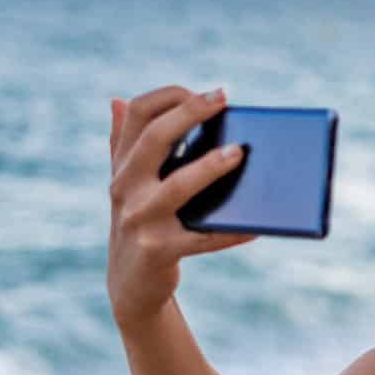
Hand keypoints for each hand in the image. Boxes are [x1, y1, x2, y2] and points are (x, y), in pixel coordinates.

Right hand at [107, 87, 255, 331]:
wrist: (130, 282)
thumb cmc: (140, 220)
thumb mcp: (126, 183)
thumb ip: (122, 143)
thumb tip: (117, 99)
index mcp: (123, 164)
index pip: (138, 115)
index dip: (169, 96)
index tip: (206, 92)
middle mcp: (125, 187)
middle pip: (154, 139)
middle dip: (189, 114)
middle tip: (224, 99)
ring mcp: (140, 220)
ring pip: (177, 187)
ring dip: (209, 168)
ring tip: (239, 153)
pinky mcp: (159, 251)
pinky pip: (202, 238)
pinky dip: (230, 231)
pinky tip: (257, 223)